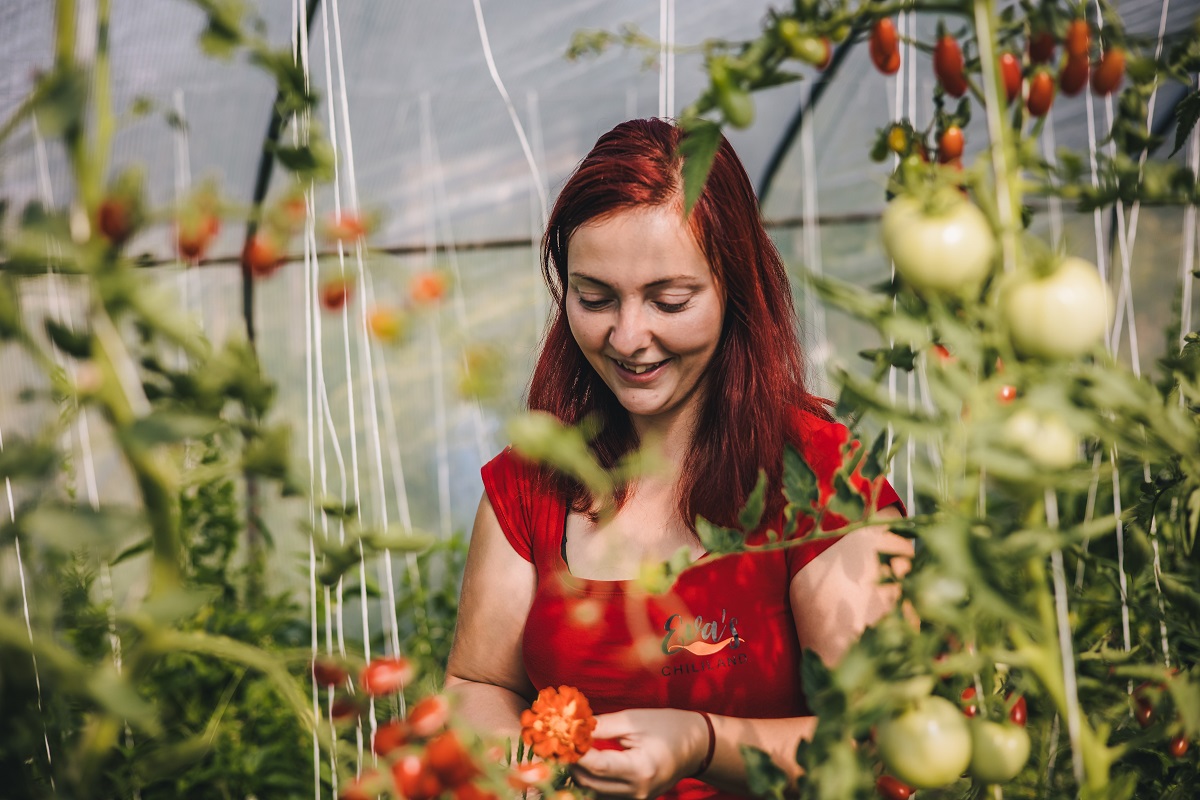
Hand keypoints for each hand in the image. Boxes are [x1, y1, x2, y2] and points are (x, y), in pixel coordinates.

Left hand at [570, 708, 708, 798]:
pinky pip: (604, 794)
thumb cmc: (668, 727)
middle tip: (560, 742)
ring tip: (570, 750)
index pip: (597, 765)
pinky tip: (585, 762)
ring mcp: (637, 799)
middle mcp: (638, 790)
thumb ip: (601, 725)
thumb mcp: (634, 720)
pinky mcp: (635, 799)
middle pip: (591, 783)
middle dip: (572, 763)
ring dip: (579, 773)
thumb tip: (571, 726)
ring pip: (594, 792)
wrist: (696, 745)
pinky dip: (591, 780)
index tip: (559, 737)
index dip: (574, 752)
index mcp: (641, 768)